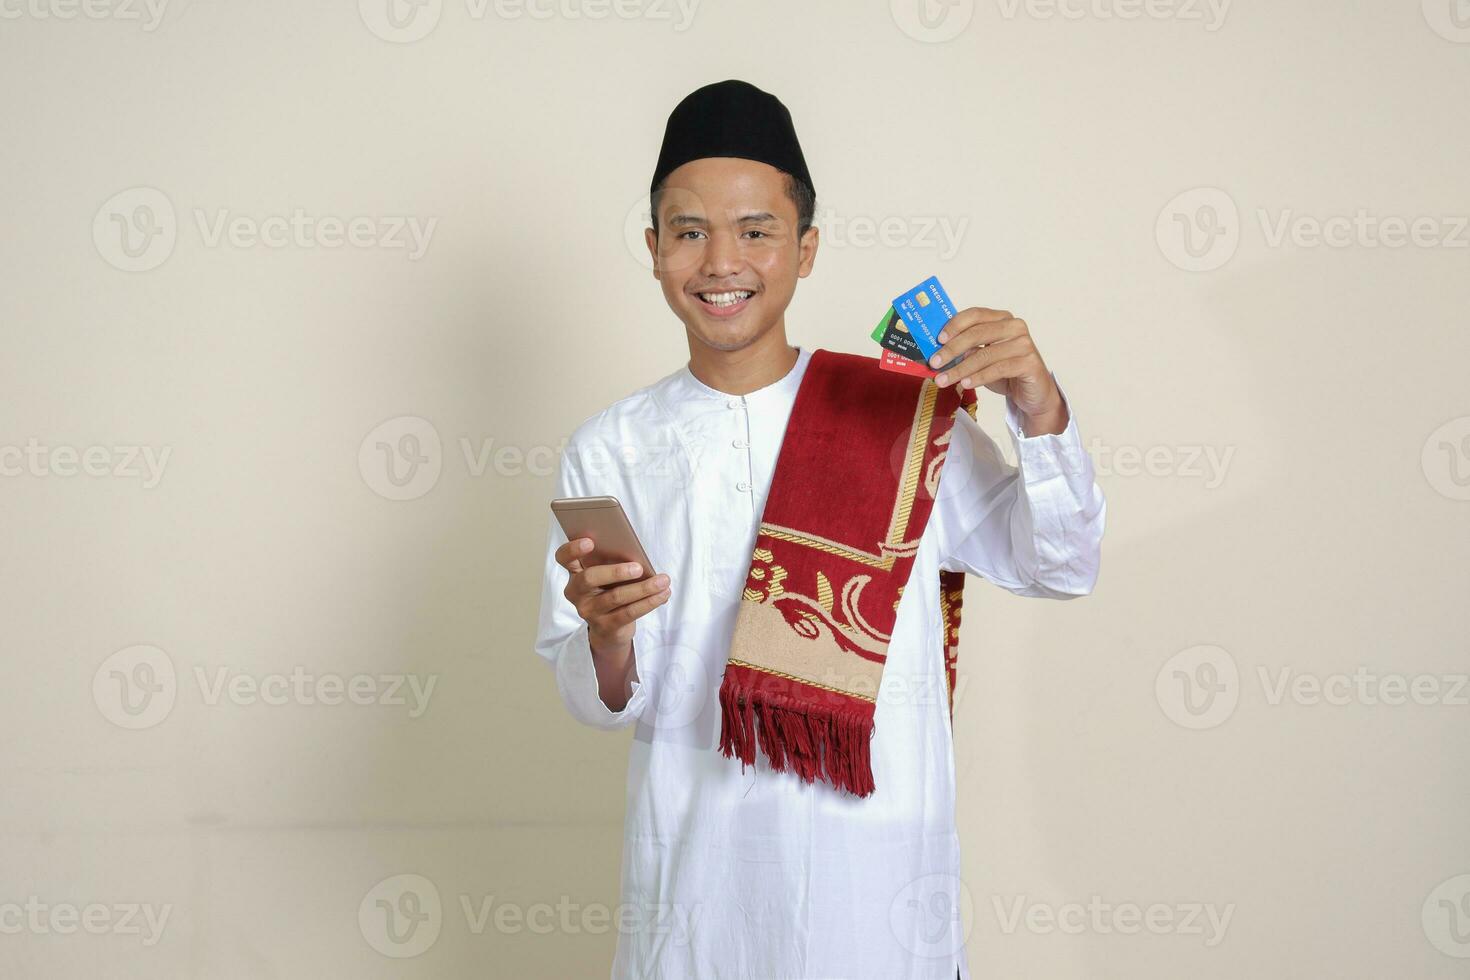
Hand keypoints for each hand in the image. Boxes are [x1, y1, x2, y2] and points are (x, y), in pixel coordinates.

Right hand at [556, 537, 671, 657]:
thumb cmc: (610, 590)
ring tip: (663, 580)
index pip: (563, 558)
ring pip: (615, 597)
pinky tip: (663, 594)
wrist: (609, 629)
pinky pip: (628, 613)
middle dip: (615, 571)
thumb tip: (638, 555)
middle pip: (589, 578)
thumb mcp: (608, 576)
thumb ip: (613, 562)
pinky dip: (649, 602)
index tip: (590, 541)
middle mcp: (577, 592)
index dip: (573, 549)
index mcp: (575, 573)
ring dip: (643, 588)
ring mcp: (588, 611)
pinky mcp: (605, 626)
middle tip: (639, 567)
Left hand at [927, 308, 1068, 434]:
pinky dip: (979, 377)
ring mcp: (1024, 344)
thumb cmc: (1005, 372)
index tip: (938, 339)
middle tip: (935, 363)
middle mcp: (1015, 327)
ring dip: (960, 369)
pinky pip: (999, 369)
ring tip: (943, 380)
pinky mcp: (1030, 363)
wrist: (1033, 393)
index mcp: (1001, 319)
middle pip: (978, 333)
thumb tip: (939, 352)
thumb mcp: (981, 358)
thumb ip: (966, 350)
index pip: (975, 314)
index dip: (955, 324)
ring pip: (986, 354)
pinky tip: (966, 384)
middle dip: (952, 349)